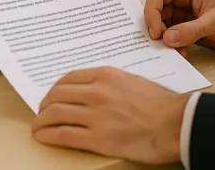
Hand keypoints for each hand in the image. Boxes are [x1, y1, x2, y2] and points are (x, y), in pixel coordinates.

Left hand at [32, 67, 187, 164]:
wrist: (176, 123)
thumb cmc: (160, 105)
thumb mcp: (132, 81)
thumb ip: (110, 83)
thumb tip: (91, 90)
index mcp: (106, 75)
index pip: (68, 78)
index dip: (55, 89)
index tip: (51, 96)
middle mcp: (97, 92)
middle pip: (57, 95)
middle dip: (44, 105)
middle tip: (42, 113)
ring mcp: (96, 115)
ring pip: (54, 114)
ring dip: (41, 121)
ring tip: (38, 127)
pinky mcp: (97, 138)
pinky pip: (62, 135)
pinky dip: (48, 136)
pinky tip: (43, 137)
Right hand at [145, 0, 214, 50]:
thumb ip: (192, 29)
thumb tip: (168, 38)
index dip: (151, 13)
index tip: (155, 33)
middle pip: (155, 12)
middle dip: (157, 29)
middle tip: (163, 46)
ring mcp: (181, 13)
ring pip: (161, 26)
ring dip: (165, 41)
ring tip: (176, 53)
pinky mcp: (185, 27)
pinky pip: (171, 36)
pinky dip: (173, 46)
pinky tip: (182, 54)